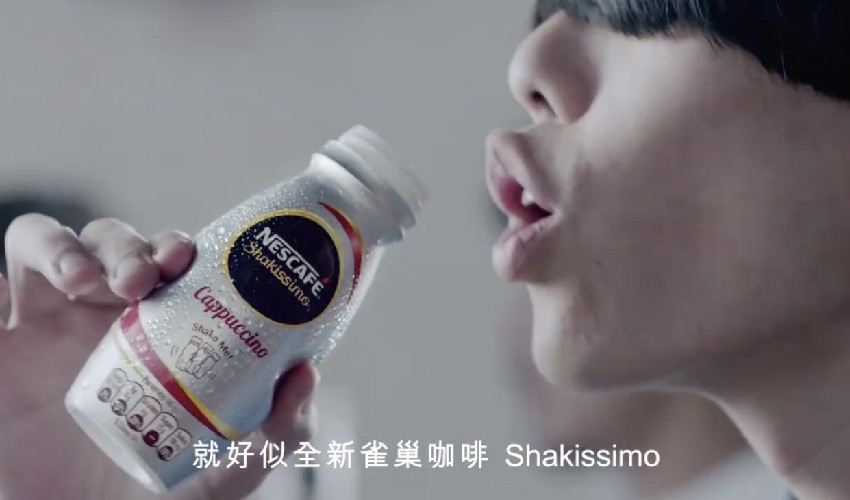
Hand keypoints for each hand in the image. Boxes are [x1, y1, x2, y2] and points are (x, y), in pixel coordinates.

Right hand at [0, 215, 318, 499]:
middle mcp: (103, 315)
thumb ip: (277, 433)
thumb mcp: (232, 472)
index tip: (186, 259)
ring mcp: (45, 328)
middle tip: (142, 279)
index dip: (174, 245)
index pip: (167, 259)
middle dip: (125, 244)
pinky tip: (7, 303)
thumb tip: (307, 374)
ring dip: (61, 246)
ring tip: (83, 282)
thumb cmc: (164, 496)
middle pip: (109, 240)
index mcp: (160, 326)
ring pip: (42, 245)